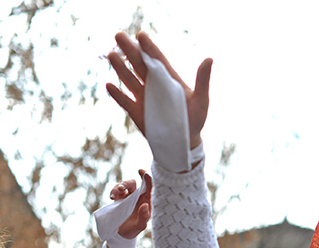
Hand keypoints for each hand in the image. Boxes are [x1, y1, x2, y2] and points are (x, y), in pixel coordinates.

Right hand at [106, 31, 211, 149]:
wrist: (184, 141)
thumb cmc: (196, 118)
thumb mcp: (201, 100)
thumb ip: (203, 80)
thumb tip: (210, 58)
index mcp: (168, 79)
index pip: (157, 59)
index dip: (149, 47)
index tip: (141, 35)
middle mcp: (154, 84)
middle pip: (139, 64)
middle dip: (129, 50)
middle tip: (118, 35)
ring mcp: (143, 97)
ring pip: (129, 79)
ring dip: (120, 68)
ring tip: (111, 54)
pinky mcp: (136, 111)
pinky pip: (124, 100)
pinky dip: (117, 94)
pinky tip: (109, 85)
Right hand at [111, 170, 152, 239]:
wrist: (120, 234)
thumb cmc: (133, 230)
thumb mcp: (140, 226)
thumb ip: (143, 216)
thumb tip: (145, 205)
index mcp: (147, 201)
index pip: (150, 187)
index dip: (148, 177)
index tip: (142, 171)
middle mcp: (139, 197)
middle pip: (136, 183)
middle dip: (128, 182)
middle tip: (123, 188)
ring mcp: (129, 196)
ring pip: (126, 185)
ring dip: (120, 186)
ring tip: (116, 193)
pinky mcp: (119, 198)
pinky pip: (117, 189)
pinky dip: (114, 190)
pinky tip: (111, 197)